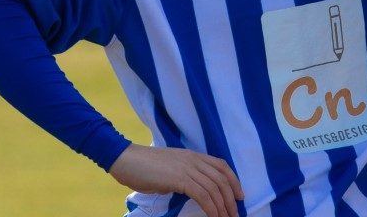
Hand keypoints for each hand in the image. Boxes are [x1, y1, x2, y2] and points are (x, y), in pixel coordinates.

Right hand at [109, 143, 244, 216]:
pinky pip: (202, 195)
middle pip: (222, 179)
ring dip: (223, 207)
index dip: (234, 181)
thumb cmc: (144, 167)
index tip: (239, 196)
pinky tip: (213, 216)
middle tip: (235, 214)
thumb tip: (195, 190)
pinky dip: (211, 207)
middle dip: (231, 198)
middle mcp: (194, 160)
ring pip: (214, 188)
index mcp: (193, 155)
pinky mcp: (179, 179)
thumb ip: (185, 175)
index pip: (222, 166)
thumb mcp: (171, 168)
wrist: (127, 160)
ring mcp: (187, 168)